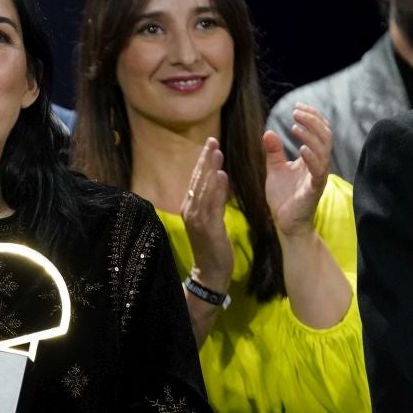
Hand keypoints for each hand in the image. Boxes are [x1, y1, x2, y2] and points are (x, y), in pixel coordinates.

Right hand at [180, 138, 233, 289]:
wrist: (210, 272)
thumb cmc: (213, 247)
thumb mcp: (212, 220)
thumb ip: (214, 200)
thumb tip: (221, 179)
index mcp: (190, 208)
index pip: (196, 180)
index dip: (202, 161)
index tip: (210, 144)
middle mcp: (190, 211)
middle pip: (197, 180)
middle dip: (205, 160)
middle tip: (212, 140)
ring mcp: (197, 219)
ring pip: (204, 189)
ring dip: (210, 170)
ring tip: (217, 152)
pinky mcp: (207, 227)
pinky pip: (212, 204)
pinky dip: (217, 189)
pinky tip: (223, 176)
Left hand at [263, 104, 331, 239]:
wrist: (285, 223)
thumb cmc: (284, 197)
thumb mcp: (275, 169)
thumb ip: (274, 151)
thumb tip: (268, 131)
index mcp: (311, 158)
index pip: (319, 131)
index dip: (311, 117)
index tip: (297, 106)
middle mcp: (319, 164)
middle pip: (325, 135)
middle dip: (312, 121)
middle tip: (296, 112)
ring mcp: (318, 176)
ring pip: (324, 150)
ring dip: (311, 135)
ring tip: (295, 125)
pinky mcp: (315, 188)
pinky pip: (318, 170)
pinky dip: (312, 158)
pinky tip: (301, 148)